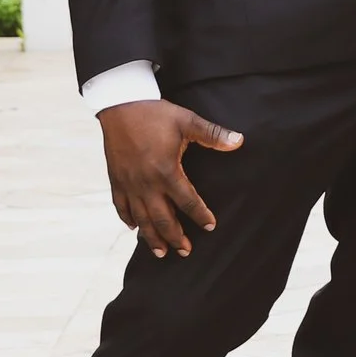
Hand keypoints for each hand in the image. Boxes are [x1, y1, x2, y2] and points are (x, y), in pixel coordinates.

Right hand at [98, 99, 243, 257]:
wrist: (119, 103)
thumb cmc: (155, 113)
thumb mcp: (186, 121)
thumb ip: (213, 134)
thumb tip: (240, 141)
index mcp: (166, 171)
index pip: (187, 201)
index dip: (200, 215)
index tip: (210, 226)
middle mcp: (146, 183)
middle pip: (163, 218)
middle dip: (175, 237)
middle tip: (186, 252)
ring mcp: (129, 183)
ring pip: (141, 218)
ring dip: (151, 237)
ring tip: (161, 253)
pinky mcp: (115, 179)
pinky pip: (121, 206)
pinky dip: (128, 219)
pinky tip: (134, 228)